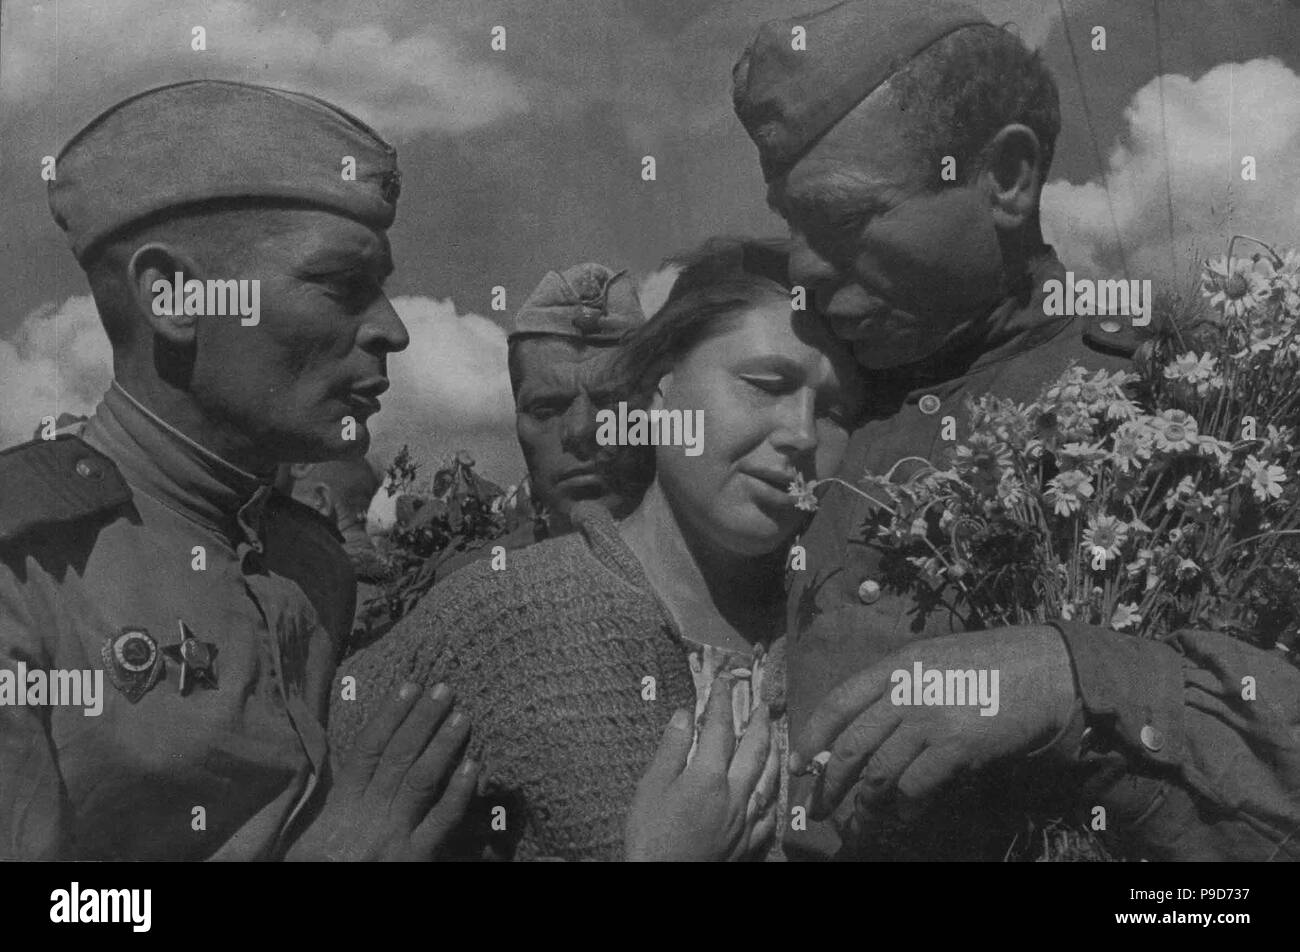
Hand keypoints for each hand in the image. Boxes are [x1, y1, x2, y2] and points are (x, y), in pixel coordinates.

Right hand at [287, 682, 477, 860]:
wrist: (312, 909)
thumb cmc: (313, 870)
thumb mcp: (308, 836)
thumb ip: (331, 797)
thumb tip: (350, 757)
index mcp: (337, 809)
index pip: (367, 750)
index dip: (389, 714)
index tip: (408, 684)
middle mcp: (365, 818)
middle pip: (398, 757)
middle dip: (422, 719)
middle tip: (445, 688)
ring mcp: (392, 840)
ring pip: (420, 781)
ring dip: (443, 745)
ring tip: (462, 714)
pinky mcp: (414, 863)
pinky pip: (440, 824)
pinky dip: (458, 794)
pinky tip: (474, 768)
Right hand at [624, 677, 778, 861]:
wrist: (665, 881)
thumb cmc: (651, 835)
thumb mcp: (651, 787)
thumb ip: (671, 748)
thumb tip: (685, 713)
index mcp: (708, 776)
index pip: (720, 728)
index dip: (722, 702)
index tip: (723, 682)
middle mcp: (735, 793)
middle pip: (754, 749)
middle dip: (758, 723)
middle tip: (761, 704)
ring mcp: (746, 819)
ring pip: (768, 777)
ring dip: (773, 751)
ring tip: (773, 735)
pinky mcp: (749, 842)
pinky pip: (770, 813)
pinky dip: (772, 793)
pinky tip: (771, 788)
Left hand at [790, 625, 1076, 820]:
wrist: (1046, 669)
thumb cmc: (993, 661)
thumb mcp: (934, 655)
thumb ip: (901, 680)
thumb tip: (870, 717)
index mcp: (895, 665)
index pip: (837, 702)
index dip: (811, 735)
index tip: (799, 763)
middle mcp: (904, 691)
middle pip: (850, 746)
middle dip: (829, 782)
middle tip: (819, 807)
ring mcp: (929, 719)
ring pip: (879, 773)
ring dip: (867, 804)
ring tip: (864, 821)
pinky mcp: (955, 747)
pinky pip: (916, 787)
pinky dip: (905, 809)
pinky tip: (904, 818)